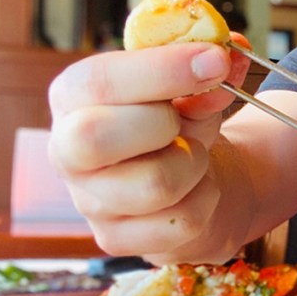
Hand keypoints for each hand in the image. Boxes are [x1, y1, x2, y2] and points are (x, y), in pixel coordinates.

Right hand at [47, 34, 250, 259]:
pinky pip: (180, 223)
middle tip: (182, 121)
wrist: (185, 180)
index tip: (215, 60)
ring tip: (192, 156)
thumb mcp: (191, 85)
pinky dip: (206, 199)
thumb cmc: (175, 122)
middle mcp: (66, 150)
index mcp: (72, 97)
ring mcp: (89, 201)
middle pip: (97, 138)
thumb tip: (230, 55)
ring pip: (154, 185)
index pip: (98, 81)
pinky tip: (195, 188)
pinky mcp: (116, 239)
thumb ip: (211, 66)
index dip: (161, 69)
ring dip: (194, 164)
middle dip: (162, 124)